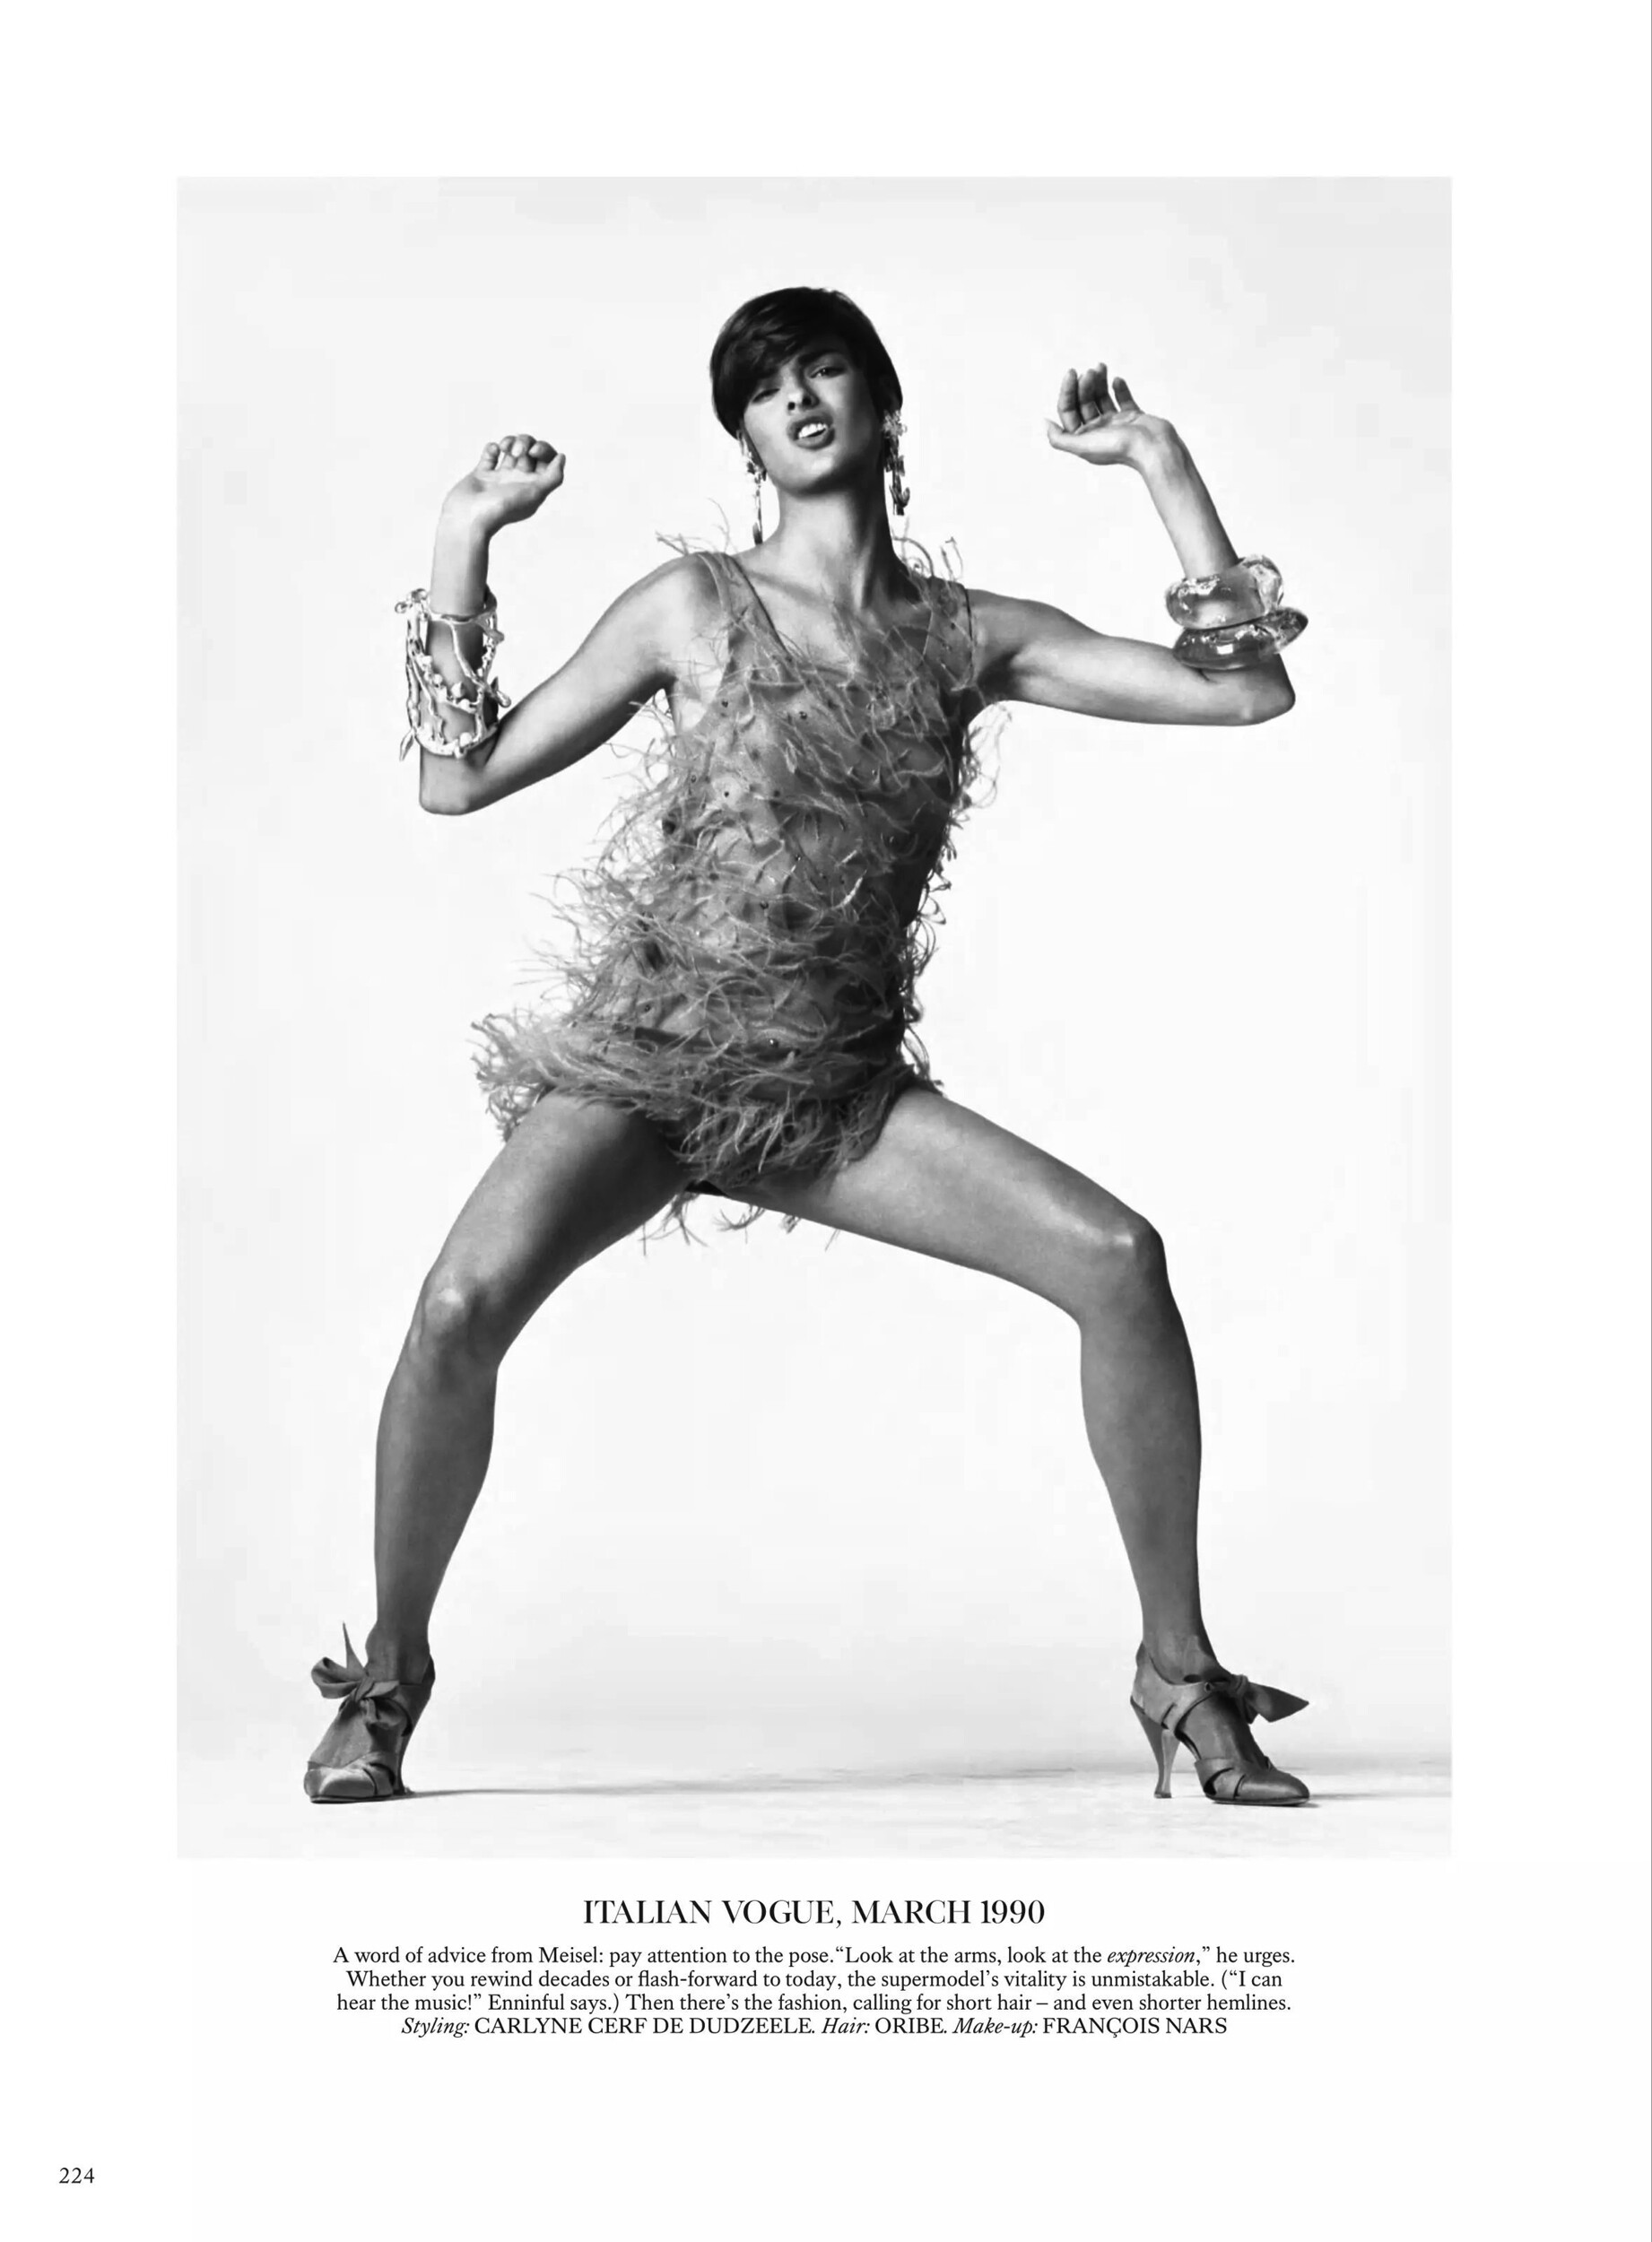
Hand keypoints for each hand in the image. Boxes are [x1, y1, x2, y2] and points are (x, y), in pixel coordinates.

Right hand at [444, 432, 565, 534]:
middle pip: (530, 451)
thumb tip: (562, 458)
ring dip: (510, 441)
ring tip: (504, 448)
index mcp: (533, 487)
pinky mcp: (482, 474)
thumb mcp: (535, 494)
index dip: (544, 449)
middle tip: (517, 451)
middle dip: (525, 443)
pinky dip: (492, 448)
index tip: (533, 452)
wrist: (469, 518)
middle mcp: (519, 482)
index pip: (547, 461)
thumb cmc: (502, 508)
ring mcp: (500, 477)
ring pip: (511, 449)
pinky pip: (490, 454)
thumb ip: (553, 477)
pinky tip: (492, 452)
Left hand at [1044, 365, 1176, 469]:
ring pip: (1102, 398)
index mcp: (1084, 439)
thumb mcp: (1082, 446)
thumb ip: (1060, 438)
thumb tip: (1044, 423)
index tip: (1072, 373)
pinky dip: (1119, 388)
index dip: (1067, 391)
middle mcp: (1098, 432)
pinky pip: (1123, 399)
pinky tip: (1117, 380)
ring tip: (1101, 367)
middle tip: (1090, 371)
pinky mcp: (1133, 418)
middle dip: (1085, 384)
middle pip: (1084, 402)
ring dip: (1099, 382)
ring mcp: (1116, 424)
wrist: (1154, 449)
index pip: (1068, 411)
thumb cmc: (1120, 448)